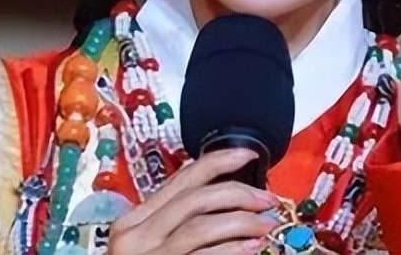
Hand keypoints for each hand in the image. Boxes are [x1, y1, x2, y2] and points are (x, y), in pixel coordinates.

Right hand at [107, 148, 279, 254]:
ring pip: (201, 225)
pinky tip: (251, 248)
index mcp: (133, 221)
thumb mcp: (150, 246)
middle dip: (238, 193)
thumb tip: (224, 197)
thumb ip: (176, 222)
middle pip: (195, 198)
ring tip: (264, 225)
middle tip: (267, 200)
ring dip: (241, 221)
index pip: (180, 179)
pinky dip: (232, 249)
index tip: (248, 154)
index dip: (218, 161)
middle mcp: (135, 236)